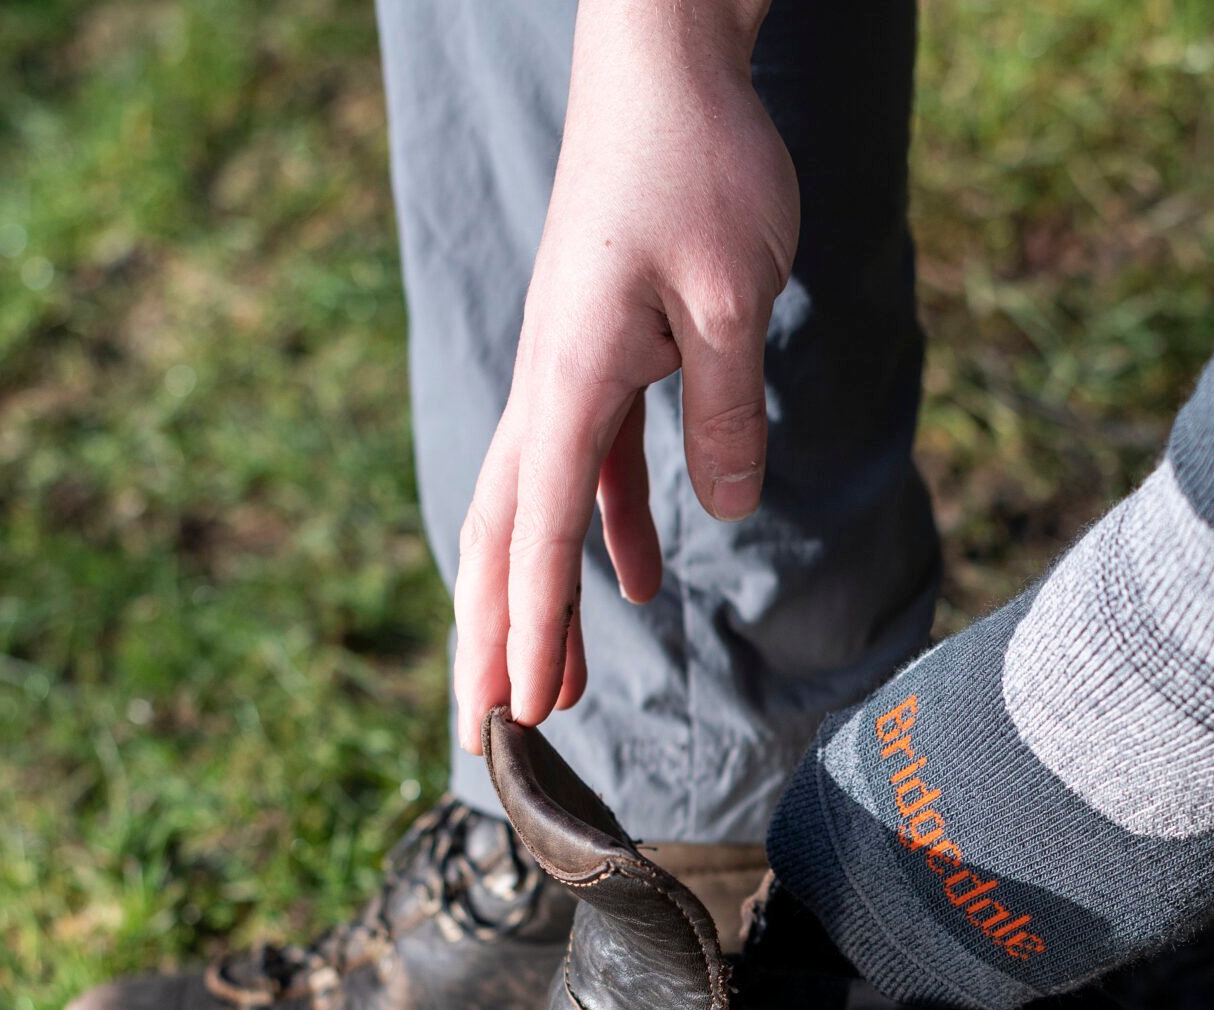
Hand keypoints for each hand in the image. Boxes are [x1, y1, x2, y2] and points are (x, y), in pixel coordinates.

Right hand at [452, 0, 795, 745]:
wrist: (665, 63)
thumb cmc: (701, 164)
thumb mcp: (732, 296)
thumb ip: (726, 407)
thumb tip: (725, 510)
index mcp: (570, 374)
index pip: (539, 529)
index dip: (528, 628)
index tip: (518, 712)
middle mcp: (551, 382)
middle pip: (503, 536)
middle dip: (494, 640)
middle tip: (482, 738)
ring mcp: (570, 370)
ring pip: (535, 509)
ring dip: (539, 602)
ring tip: (544, 692)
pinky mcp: (601, 354)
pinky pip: (588, 467)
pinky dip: (602, 533)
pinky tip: (637, 585)